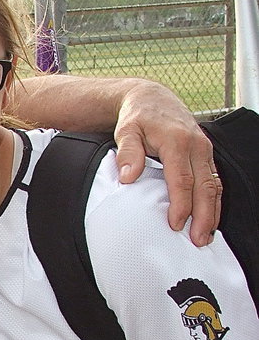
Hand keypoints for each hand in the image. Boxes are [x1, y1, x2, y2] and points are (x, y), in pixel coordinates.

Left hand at [112, 81, 221, 246]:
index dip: (181, 205)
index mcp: (177, 141)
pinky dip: (214, 201)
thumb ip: (127, 153)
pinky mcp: (206, 154)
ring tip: (206, 236)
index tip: (175, 224)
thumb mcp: (126, 131)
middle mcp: (196, 145)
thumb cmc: (138, 117)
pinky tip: (210, 219)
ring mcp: (204, 150)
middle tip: (198, 240)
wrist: (152, 99)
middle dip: (203, 216)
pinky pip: (214, 181)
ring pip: (214, 185)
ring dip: (212, 213)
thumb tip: (128, 176)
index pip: (182, 179)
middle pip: (204, 186)